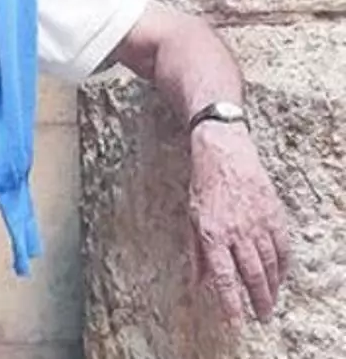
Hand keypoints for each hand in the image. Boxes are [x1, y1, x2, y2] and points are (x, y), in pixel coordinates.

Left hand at [188, 121, 289, 325]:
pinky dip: (283, 265)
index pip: (224, 278)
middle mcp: (237, 233)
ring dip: (271, 287)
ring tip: (271, 302)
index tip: (236, 322)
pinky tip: (280, 277)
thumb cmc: (203, 185)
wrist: (225, 153)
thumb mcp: (191, 218)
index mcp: (212, 235)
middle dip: (258, 301)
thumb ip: (196, 252)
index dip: (231, 303)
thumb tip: (197, 282)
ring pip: (269, 264)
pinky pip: (282, 247)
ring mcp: (258, 224)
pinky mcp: (273, 215)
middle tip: (262, 318)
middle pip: (252, 276)